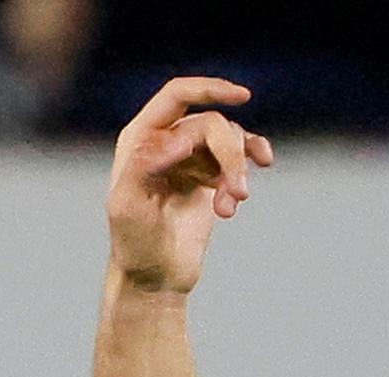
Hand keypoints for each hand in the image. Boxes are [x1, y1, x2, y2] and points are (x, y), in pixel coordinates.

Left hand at [104, 75, 269, 296]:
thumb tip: (178, 139)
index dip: (209, 88)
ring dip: (238, 172)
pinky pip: (241, 153)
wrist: (154, 277)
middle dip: (230, 155)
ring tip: (233, 206)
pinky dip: (253, 160)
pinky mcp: (212, 175)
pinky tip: (262, 169)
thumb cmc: (133, 244)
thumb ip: (145, 168)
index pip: (178, 95)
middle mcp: (166, 140)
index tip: (242, 97)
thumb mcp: (126, 208)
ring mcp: (191, 156)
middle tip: (238, 194)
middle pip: (212, 124)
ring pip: (230, 141)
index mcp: (140, 138)